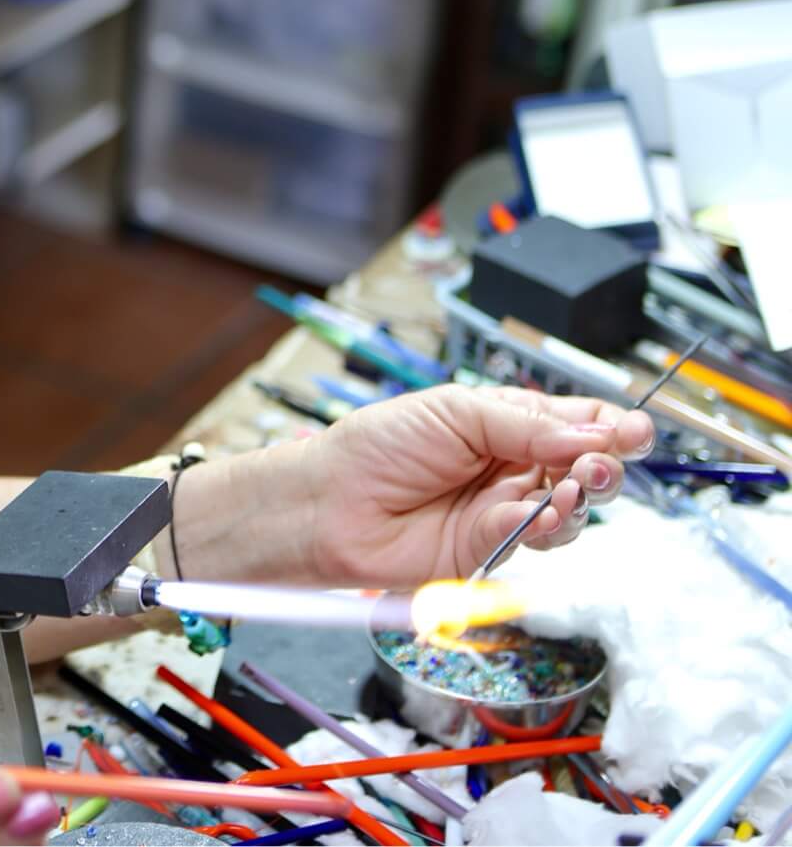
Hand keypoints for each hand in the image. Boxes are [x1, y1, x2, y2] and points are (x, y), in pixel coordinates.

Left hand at [300, 384, 654, 585]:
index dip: (608, 428)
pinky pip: (534, 539)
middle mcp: (510, 467)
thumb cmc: (376, 447)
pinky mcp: (490, 549)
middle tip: (605, 461)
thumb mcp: (454, 412)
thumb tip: (587, 436)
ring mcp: (503, 510)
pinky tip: (540, 513)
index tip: (631, 430)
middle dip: (604, 465)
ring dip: (580, 498)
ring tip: (574, 486)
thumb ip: (524, 424)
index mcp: (505, 423)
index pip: (574, 424)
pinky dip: (545, 526)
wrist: (329, 503)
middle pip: (584, 469)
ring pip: (569, 510)